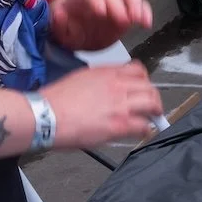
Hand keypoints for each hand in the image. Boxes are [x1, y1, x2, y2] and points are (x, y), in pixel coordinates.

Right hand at [42, 61, 164, 148]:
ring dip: (155, 111)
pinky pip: (144, 125)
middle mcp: (117, 85)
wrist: (46, 114)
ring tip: (154, 118)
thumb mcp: (80, 78)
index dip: (144, 80)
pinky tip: (143, 132)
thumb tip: (106, 89)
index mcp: (107, 73)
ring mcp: (120, 105)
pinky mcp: (119, 124)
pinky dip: (147, 129)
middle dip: (153, 96)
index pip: (138, 70)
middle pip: (149, 86)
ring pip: (152, 103)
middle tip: (153, 105)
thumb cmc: (56, 100)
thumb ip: (99, 80)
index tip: (143, 87)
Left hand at [48, 0, 154, 53]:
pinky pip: (139, 5)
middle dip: (119, 5)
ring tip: (140, 19)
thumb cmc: (68, 29)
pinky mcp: (128, 12)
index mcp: (82, 1)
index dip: (96, 0)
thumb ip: (59, 22)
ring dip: (135, 4)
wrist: (78, 31)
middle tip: (124, 20)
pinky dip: (145, 11)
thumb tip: (60, 15)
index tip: (101, 11)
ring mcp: (116, 3)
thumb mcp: (59, 30)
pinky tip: (146, 23)